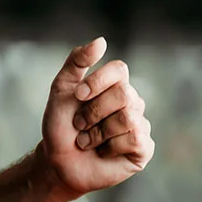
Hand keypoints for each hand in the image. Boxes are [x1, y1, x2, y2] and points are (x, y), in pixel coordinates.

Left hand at [36, 37, 154, 200]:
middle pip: (123, 94)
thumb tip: (102, 41)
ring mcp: (139, 124)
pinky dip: (110, 147)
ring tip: (87, 139)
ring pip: (128, 118)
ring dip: (98, 132)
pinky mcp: (143, 148)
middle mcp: (131, 101)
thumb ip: (78, 61)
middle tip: (79, 124)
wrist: (58, 160)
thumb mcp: (62, 88)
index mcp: (114, 84)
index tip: (77, 96)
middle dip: (93, 111)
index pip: (120, 69)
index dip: (97, 82)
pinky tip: (103, 151)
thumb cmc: (61, 123)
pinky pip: (135, 139)